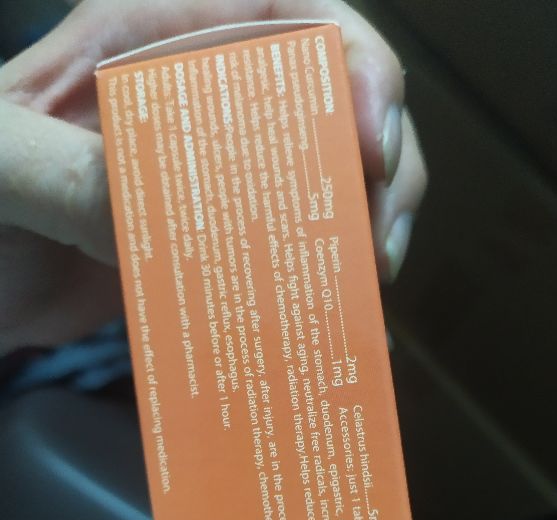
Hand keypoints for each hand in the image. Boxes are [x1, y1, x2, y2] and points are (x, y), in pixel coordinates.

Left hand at [0, 0, 426, 353]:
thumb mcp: (0, 167)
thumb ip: (60, 172)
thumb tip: (156, 215)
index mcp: (156, 42)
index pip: (287, 18)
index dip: (354, 62)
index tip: (370, 142)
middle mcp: (207, 100)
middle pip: (333, 102)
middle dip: (382, 161)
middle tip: (379, 238)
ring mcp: (222, 175)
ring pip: (327, 178)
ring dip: (364, 224)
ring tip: (370, 279)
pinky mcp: (226, 241)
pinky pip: (294, 247)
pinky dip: (327, 277)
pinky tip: (346, 315)